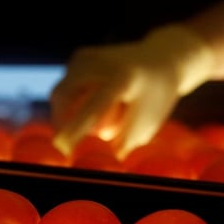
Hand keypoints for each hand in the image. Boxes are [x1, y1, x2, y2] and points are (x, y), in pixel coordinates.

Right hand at [49, 25, 213, 157]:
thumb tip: (96, 168)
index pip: (92, 106)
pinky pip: (65, 87)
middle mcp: (101, 61)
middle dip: (67, 122)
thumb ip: (118, 145)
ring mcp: (88, 55)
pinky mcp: (80, 55)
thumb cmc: (155, 100)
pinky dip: (73, 100)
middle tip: (71, 143)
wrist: (162, 59)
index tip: (61, 148)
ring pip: (61, 94)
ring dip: (71, 112)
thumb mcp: (144, 126)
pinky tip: (96, 98)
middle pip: (64, 97)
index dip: (74, 129)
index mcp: (124, 78)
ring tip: (103, 112)